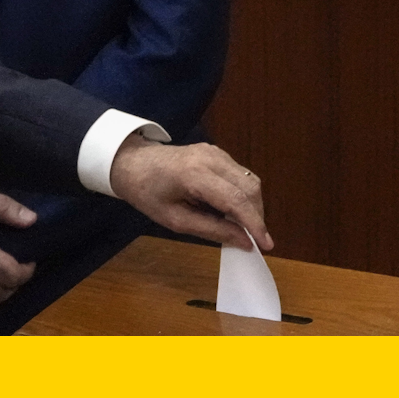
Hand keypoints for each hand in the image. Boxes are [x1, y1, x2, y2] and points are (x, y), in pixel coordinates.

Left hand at [109, 137, 272, 251]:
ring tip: (243, 226)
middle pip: (250, 187)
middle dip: (256, 216)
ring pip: (250, 180)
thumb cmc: (148, 193)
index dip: (254, 223)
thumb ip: (212, 229)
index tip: (265, 245)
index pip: (236, 200)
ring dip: (252, 205)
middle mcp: (211, 158)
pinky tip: (233, 210)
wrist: (134, 163)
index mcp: (195, 175)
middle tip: (254, 239)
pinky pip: (240, 174)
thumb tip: (244, 241)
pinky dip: (243, 194)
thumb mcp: (175, 220)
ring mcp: (217, 152)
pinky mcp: (219, 153)